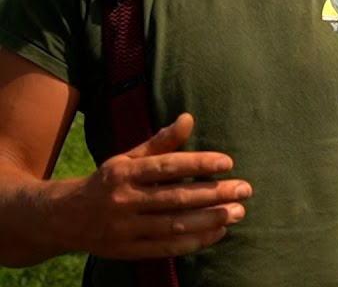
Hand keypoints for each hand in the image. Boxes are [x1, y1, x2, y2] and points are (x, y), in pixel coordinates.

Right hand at [55, 113, 250, 259]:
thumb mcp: (127, 159)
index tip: (228, 162)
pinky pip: (166, 247)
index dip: (198, 163)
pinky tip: (218, 232)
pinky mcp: (128, 250)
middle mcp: (124, 200)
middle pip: (176, 198)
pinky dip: (195, 241)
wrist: (63, 218)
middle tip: (244, 189)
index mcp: (124, 173)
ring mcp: (125, 228)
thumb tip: (188, 118)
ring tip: (237, 212)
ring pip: (174, 224)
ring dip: (210, 219)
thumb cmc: (107, 182)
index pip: (167, 167)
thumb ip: (160, 143)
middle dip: (214, 193)